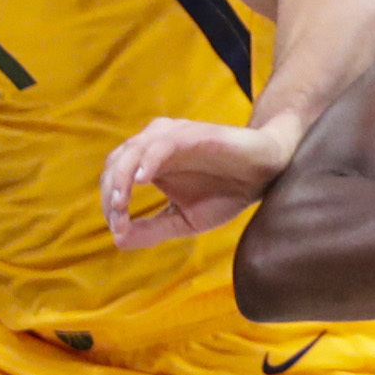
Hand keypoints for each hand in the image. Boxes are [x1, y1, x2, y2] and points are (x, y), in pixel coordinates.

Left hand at [102, 116, 293, 248]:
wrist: (265, 173)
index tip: (118, 229)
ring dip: (123, 176)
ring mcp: (174, 136)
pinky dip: (149, 160)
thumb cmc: (226, 193)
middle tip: (117, 219)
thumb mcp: (185, 220)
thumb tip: (118, 240)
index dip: (110, 203)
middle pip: (116, 161)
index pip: (114, 177)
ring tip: (121, 203)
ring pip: (134, 149)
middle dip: (112, 192)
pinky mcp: (194, 134)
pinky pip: (164, 143)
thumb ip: (153, 229)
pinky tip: (142, 180)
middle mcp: (156, 144)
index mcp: (149, 163)